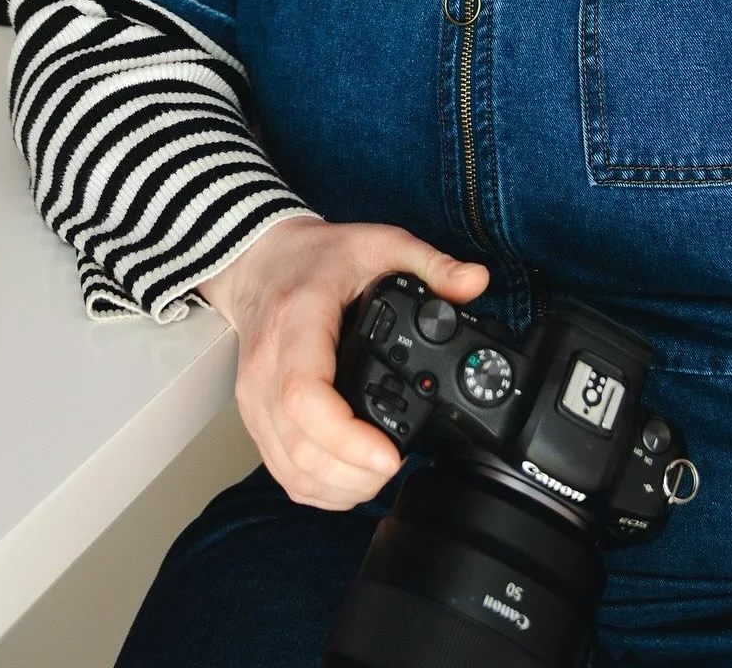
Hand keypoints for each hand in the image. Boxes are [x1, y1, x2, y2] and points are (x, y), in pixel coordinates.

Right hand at [198, 216, 488, 510]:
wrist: (260, 264)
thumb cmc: (314, 258)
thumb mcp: (377, 243)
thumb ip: (429, 263)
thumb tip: (476, 282)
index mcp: (297, 323)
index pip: (304, 395)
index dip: (347, 438)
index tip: (391, 454)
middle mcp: (267, 368)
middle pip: (301, 448)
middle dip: (358, 474)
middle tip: (399, 463)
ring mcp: (255, 399)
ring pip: (292, 470)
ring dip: (342, 487)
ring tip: (381, 471)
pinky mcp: (256, 419)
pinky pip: (284, 472)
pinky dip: (322, 489)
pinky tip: (352, 477)